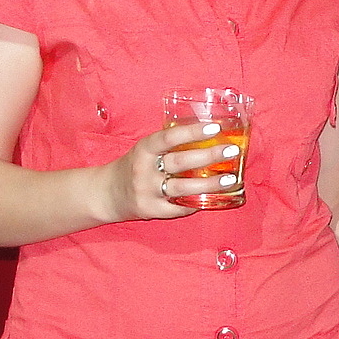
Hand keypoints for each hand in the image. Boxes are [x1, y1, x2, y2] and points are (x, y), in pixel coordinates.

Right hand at [101, 121, 243, 220]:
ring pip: (183, 188)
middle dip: (209, 156)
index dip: (192, 132)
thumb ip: (170, 145)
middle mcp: (144, 170)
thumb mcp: (146, 150)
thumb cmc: (135, 166)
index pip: (169, 138)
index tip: (215, 128)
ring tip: (230, 179)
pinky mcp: (151, 210)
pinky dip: (196, 203)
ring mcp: (147, 191)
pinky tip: (213, 199)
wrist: (108, 193)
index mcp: (144, 149)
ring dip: (209, 184)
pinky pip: (178, 208)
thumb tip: (210, 136)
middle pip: (180, 162)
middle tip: (231, 151)